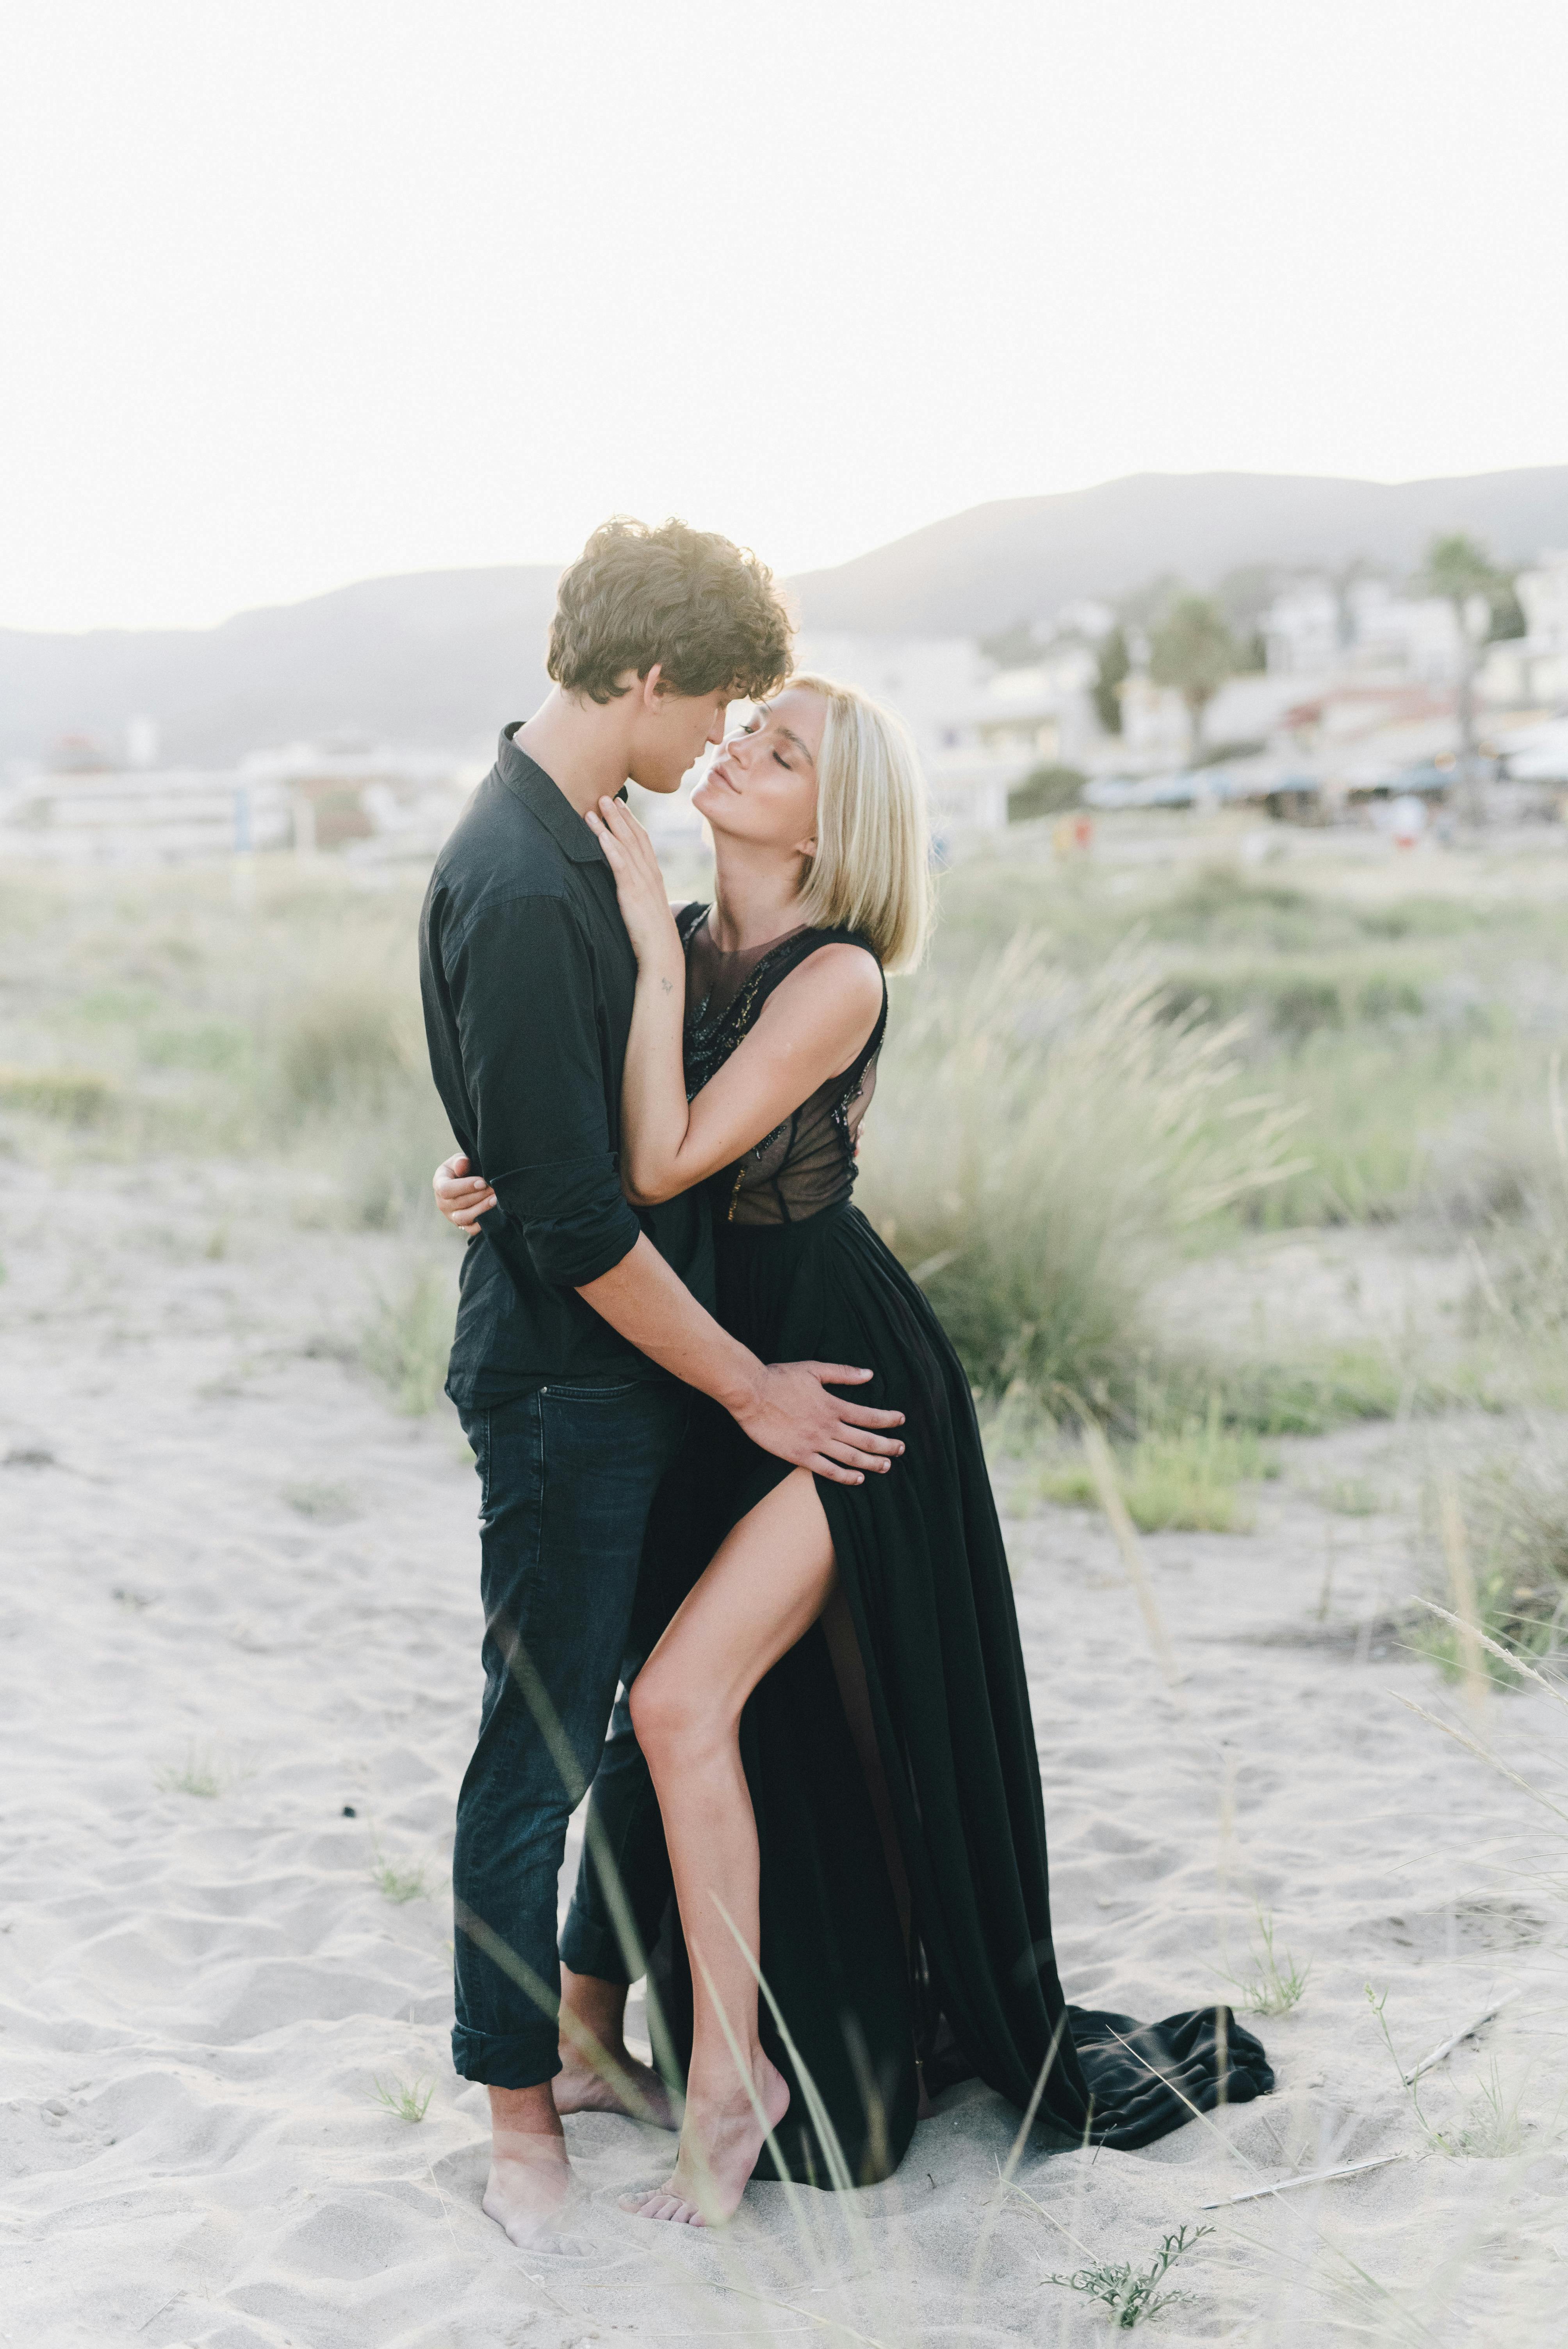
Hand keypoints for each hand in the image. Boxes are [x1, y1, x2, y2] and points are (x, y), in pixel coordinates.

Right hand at [434, 1151, 495, 1237]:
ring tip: (495, 1199)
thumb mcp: (459, 1160)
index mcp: (439, 1184)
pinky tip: (493, 1213)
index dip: (465, 1186)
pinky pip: (471, 1229)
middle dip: (479, 1195)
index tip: (482, 1182)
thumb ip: (460, 1161)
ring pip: (464, 1217)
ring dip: (481, 1208)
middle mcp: (442, 1202)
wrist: (466, 1182)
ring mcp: (452, 1215)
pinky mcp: (462, 1225)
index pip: (446, 1189)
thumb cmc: (462, 1169)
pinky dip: (482, 1223)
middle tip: (495, 1189)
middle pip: (458, 1203)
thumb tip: (462, 1165)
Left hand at [584, 796, 682, 973]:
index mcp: (654, 876)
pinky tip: (600, 833)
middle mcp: (650, 874)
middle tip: (606, 795)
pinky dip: (610, 846)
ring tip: (597, 805)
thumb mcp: (645, 907)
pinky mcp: (632, 892)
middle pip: (635, 836)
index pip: (643, 841)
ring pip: (626, 845)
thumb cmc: (652, 935)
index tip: (620, 805)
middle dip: (620, 815)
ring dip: (611, 823)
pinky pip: (620, 864)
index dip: (631, 821)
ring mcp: (642, 881)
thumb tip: (628, 888)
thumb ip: (638, 892)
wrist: (662, 953)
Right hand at [732, 1361, 905, 1486]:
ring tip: (887, 1466)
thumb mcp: (814, 1369)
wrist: (750, 1394)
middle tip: (902, 1449)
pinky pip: (828, 1471)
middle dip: (887, 1445)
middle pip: (866, 1440)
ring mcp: (815, 1443)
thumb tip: (869, 1374)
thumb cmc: (779, 1378)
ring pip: (851, 1458)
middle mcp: (828, 1427)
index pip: (869, 1415)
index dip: (888, 1419)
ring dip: (872, 1463)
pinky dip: (845, 1477)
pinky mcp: (799, 1456)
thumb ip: (843, 1373)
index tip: (901, 1420)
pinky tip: (858, 1479)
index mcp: (833, 1405)